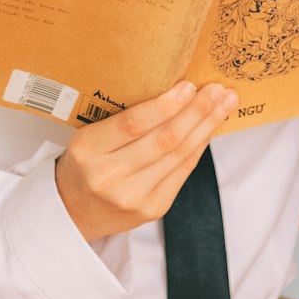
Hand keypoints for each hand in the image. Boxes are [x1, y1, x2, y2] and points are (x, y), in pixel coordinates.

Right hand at [54, 80, 236, 240]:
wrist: (75, 212)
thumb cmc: (85, 163)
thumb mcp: (88, 135)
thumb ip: (122, 118)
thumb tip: (173, 90)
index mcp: (88, 149)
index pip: (132, 124)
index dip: (164, 105)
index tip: (188, 86)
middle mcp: (109, 176)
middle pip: (163, 140)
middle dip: (196, 112)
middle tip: (216, 90)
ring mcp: (133, 196)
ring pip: (179, 155)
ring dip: (206, 126)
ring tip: (224, 103)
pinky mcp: (153, 208)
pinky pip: (183, 171)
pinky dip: (199, 146)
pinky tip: (210, 128)